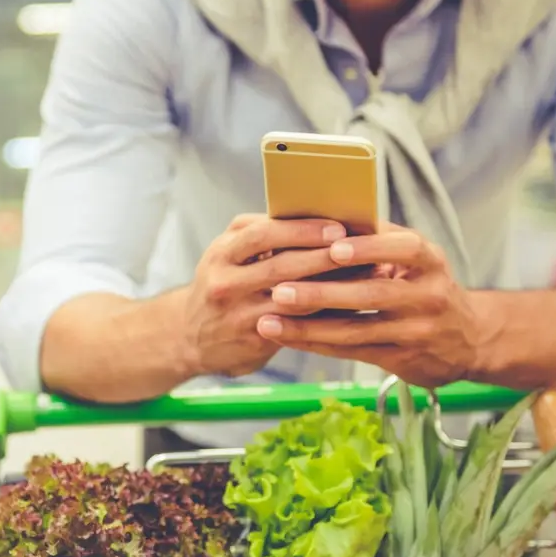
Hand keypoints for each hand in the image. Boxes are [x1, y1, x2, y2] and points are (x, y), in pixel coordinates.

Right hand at [179, 214, 345, 377]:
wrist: (190, 336)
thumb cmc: (223, 285)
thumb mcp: (227, 255)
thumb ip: (260, 236)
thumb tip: (315, 215)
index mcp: (221, 252)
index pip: (262, 234)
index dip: (301, 230)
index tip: (336, 227)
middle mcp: (224, 283)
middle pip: (280, 266)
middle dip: (323, 256)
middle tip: (357, 249)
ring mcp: (238, 314)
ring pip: (292, 298)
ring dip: (332, 285)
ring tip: (365, 274)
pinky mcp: (253, 340)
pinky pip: (296, 324)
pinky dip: (325, 313)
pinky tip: (350, 305)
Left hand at [255, 223, 485, 387]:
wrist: (471, 339)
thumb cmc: (426, 285)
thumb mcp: (418, 259)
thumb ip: (380, 239)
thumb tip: (324, 214)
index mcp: (431, 260)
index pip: (404, 249)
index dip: (369, 248)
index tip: (332, 248)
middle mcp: (429, 295)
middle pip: (372, 294)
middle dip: (322, 293)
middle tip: (279, 289)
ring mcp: (417, 331)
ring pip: (356, 330)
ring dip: (308, 326)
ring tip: (268, 321)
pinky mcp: (403, 359)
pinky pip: (352, 352)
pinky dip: (316, 344)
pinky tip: (287, 337)